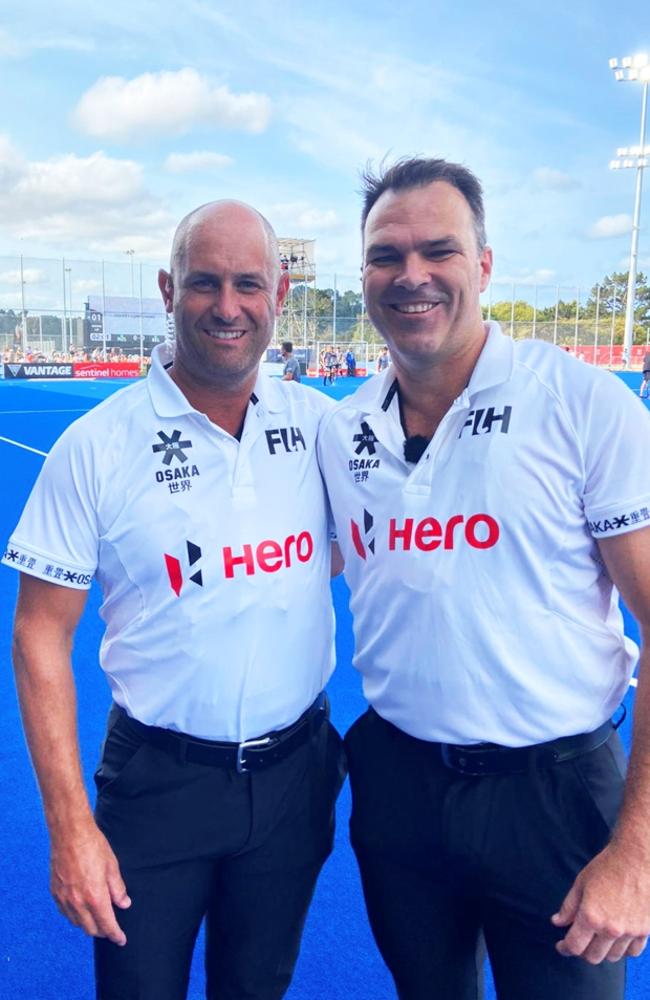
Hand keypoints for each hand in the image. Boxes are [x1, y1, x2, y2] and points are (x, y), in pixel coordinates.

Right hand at [50, 823, 130, 945]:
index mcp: (95, 897)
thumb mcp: (112, 866)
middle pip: (91, 929)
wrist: (70, 833)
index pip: (107, 925)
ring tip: (97, 918)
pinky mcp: (55, 893)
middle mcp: (78, 902)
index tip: (121, 940)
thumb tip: (124, 904)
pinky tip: (81, 909)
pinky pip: (65, 913)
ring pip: (77, 923)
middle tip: (112, 928)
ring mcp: (65, 898)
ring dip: (88, 924)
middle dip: (103, 931)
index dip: (116, 935)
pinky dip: (75, 916)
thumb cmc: (93, 846)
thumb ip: (118, 888)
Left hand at [552, 842, 649, 963]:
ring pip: (613, 957)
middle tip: (579, 941)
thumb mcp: (581, 883)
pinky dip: (623, 950)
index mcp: (591, 917)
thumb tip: (558, 922)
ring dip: (603, 952)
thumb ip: (568, 906)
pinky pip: (633, 951)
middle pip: (593, 957)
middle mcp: (611, 929)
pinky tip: (617, 939)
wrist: (637, 858)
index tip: (562, 946)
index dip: (565, 948)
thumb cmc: (608, 867)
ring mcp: (630, 931)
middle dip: (582, 952)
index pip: (575, 946)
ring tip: (598, 939)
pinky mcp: (645, 930)